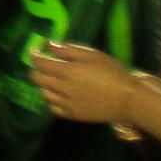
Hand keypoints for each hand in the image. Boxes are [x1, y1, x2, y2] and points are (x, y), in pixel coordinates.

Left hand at [27, 43, 143, 127]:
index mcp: (67, 71)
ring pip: (44, 94)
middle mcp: (62, 88)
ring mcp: (66, 103)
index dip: (34, 56)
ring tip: (53, 79)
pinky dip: (52, 100)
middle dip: (36, 70)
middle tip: (43, 65)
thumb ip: (69, 50)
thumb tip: (49, 45)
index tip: (35, 51)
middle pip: (37, 79)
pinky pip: (54, 108)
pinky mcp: (73, 115)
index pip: (40, 63)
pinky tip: (59, 95)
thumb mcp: (92, 54)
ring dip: (44, 85)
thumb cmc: (112, 72)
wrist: (127, 99)